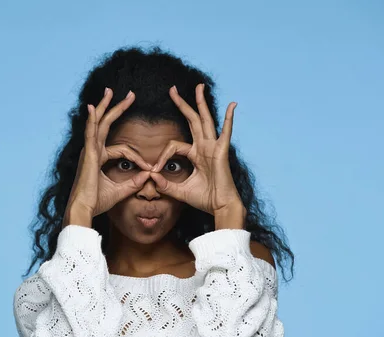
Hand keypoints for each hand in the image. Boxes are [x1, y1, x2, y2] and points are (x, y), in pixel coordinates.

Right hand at [64, 88, 151, 227]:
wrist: (84, 209)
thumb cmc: (97, 202)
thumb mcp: (120, 191)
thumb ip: (134, 183)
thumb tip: (148, 176)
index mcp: (98, 158)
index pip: (122, 149)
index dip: (138, 157)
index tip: (150, 167)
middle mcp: (93, 151)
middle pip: (105, 124)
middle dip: (116, 108)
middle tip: (130, 94)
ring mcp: (89, 150)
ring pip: (98, 122)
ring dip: (105, 106)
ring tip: (111, 91)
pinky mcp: (88, 154)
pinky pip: (91, 132)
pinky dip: (91, 119)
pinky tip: (92, 107)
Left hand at [149, 84, 245, 229]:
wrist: (220, 207)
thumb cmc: (204, 199)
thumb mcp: (179, 191)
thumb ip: (165, 185)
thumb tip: (151, 178)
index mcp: (196, 154)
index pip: (174, 145)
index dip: (162, 156)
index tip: (155, 169)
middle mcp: (204, 147)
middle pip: (192, 120)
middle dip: (182, 104)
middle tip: (172, 90)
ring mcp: (213, 147)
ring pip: (205, 120)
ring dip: (201, 103)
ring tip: (198, 87)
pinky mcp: (221, 151)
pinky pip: (225, 132)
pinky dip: (229, 119)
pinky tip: (232, 105)